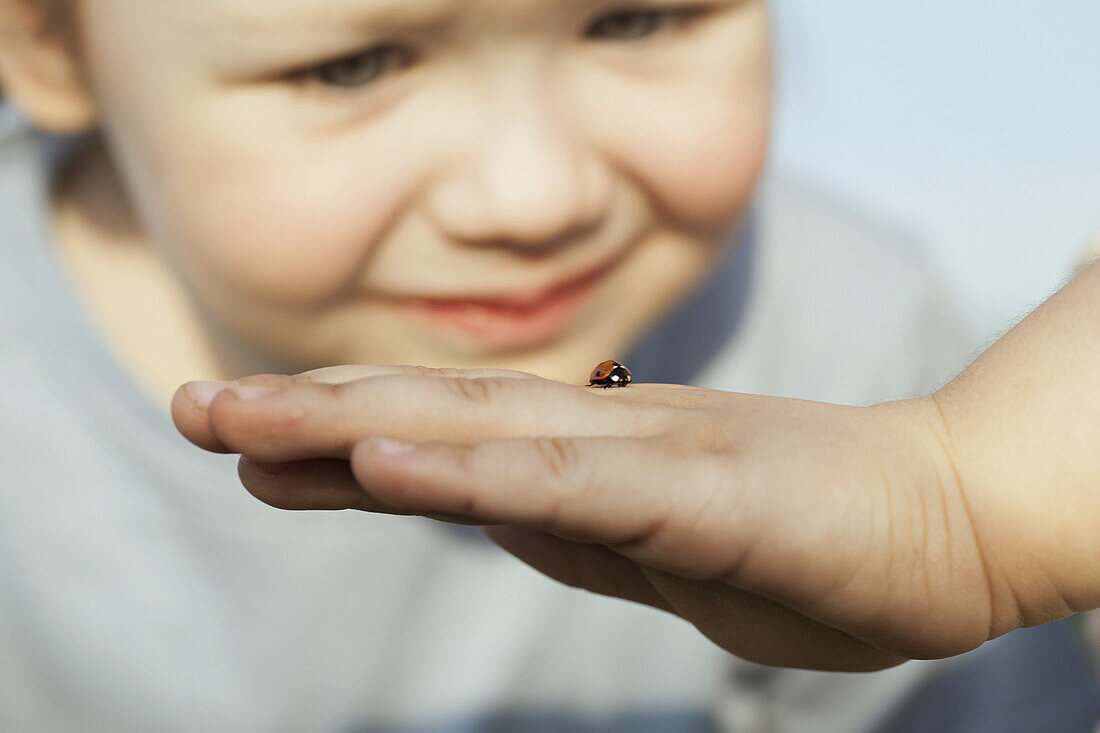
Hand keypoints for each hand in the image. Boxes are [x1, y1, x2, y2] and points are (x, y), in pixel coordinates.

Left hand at [172, 365, 1000, 670]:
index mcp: (588, 459)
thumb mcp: (652, 543)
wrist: (944, 518)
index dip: (338, 432)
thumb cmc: (801, 538)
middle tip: (193, 406)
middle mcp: (600, 437)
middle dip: (306, 414)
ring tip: (241, 421)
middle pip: (435, 416)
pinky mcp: (697, 491)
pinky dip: (475, 468)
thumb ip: (564, 521)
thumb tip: (477, 506)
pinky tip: (387, 458)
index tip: (243, 437)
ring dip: (354, 424)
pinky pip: (568, 483)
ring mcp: (646, 457)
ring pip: (479, 433)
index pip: (443, 436)